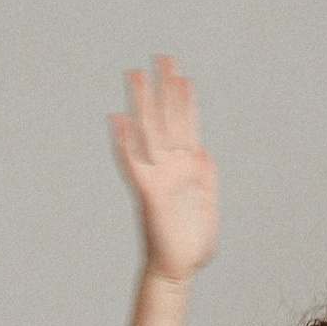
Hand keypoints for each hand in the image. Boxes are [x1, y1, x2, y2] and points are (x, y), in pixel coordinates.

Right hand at [110, 55, 217, 282]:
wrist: (179, 268)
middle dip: (164, 88)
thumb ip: (207, 175)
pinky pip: (132, 162)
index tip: (183, 74)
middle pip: (166, 118)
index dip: (185, 100)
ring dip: (141, 102)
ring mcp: (157, 175)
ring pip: (147, 131)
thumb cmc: (192, 241)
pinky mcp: (147, 191)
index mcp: (189, 167)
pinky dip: (124, 141)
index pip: (186, 125)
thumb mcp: (208, 203)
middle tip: (162, 57)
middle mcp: (171, 165)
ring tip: (135, 74)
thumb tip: (204, 149)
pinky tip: (118, 119)